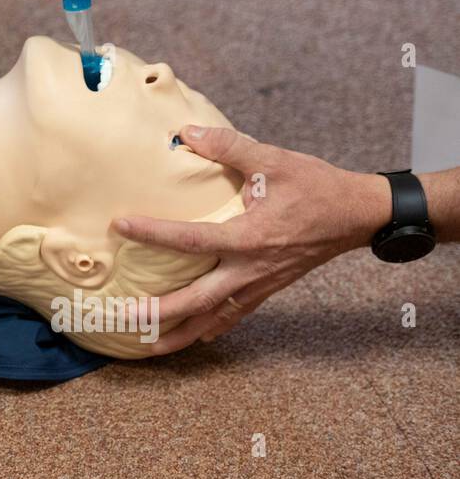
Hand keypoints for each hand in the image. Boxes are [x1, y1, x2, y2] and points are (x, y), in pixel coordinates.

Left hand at [113, 125, 389, 353]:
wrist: (357, 215)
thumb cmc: (316, 186)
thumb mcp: (273, 159)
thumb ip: (228, 146)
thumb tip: (187, 131)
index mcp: (249, 237)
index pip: (191, 240)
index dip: (153, 233)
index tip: (121, 226)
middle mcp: (251, 269)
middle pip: (198, 299)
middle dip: (159, 313)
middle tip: (123, 318)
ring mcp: (260, 284)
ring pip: (215, 318)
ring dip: (181, 333)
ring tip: (148, 347)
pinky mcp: (268, 288)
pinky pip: (235, 315)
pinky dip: (212, 328)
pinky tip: (195, 338)